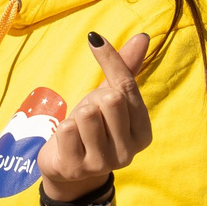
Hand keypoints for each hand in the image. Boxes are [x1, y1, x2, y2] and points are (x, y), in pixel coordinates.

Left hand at [38, 31, 151, 202]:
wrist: (67, 166)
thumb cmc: (94, 127)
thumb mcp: (110, 98)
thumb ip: (126, 70)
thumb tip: (143, 36)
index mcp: (143, 133)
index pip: (127, 87)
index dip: (110, 60)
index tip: (94, 39)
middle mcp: (128, 152)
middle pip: (110, 100)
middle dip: (94, 99)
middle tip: (90, 115)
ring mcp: (103, 163)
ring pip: (87, 115)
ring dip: (77, 116)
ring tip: (80, 130)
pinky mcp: (76, 169)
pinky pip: (67, 130)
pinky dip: (63, 129)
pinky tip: (68, 142)